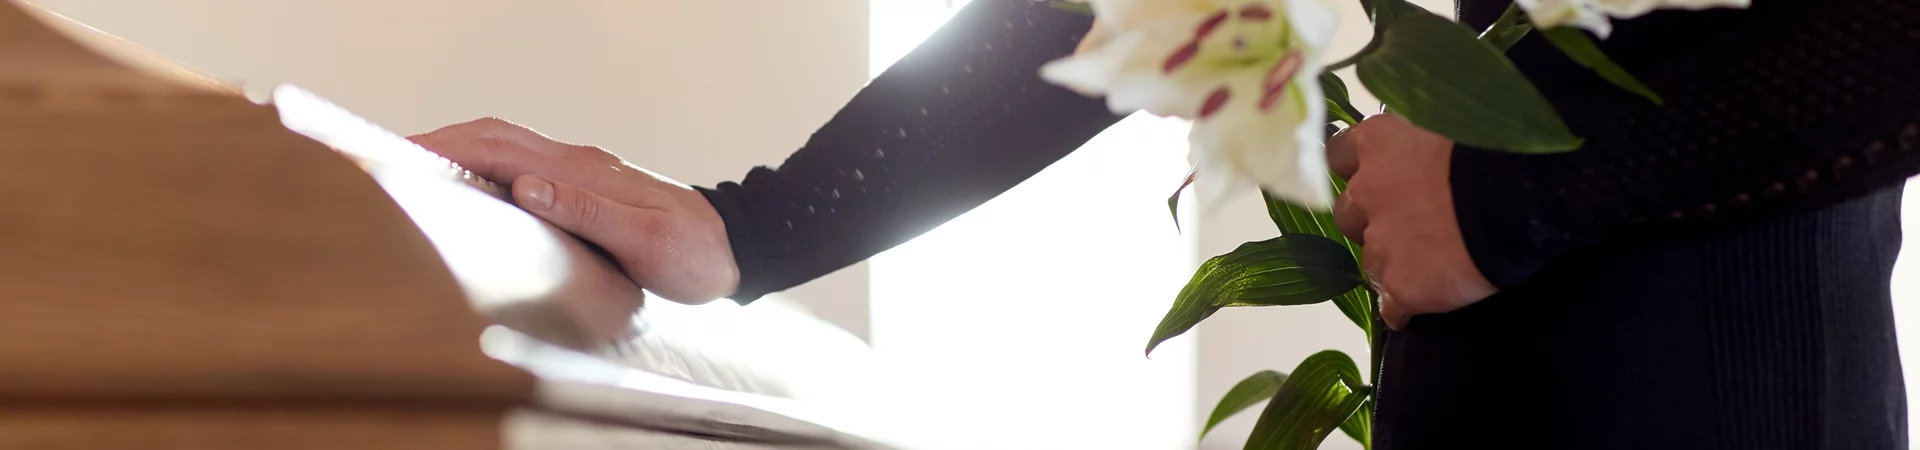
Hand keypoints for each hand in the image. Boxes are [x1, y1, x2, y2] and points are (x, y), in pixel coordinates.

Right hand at [408, 118, 738, 303]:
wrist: (735, 251)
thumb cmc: (694, 255)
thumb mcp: (646, 242)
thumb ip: (588, 212)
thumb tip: (526, 187)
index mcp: (583, 172)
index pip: (500, 148)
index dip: (446, 148)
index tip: (399, 155)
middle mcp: (576, 165)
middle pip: (494, 138)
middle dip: (439, 144)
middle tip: (385, 160)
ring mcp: (580, 174)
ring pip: (506, 150)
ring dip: (459, 154)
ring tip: (413, 174)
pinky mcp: (584, 191)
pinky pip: (522, 170)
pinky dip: (484, 172)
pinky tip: (467, 192)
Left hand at [1326, 114, 1496, 329]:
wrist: (1522, 195)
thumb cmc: (1498, 144)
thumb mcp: (1450, 122)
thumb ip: (1423, 137)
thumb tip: (1426, 147)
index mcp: (1378, 143)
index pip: (1338, 156)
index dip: (1356, 171)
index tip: (1375, 177)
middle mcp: (1366, 192)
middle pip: (1348, 214)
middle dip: (1370, 221)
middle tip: (1410, 224)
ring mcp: (1380, 243)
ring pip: (1369, 263)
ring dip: (1390, 264)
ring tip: (1427, 267)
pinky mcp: (1400, 286)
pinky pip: (1391, 307)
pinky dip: (1403, 307)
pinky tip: (1421, 307)